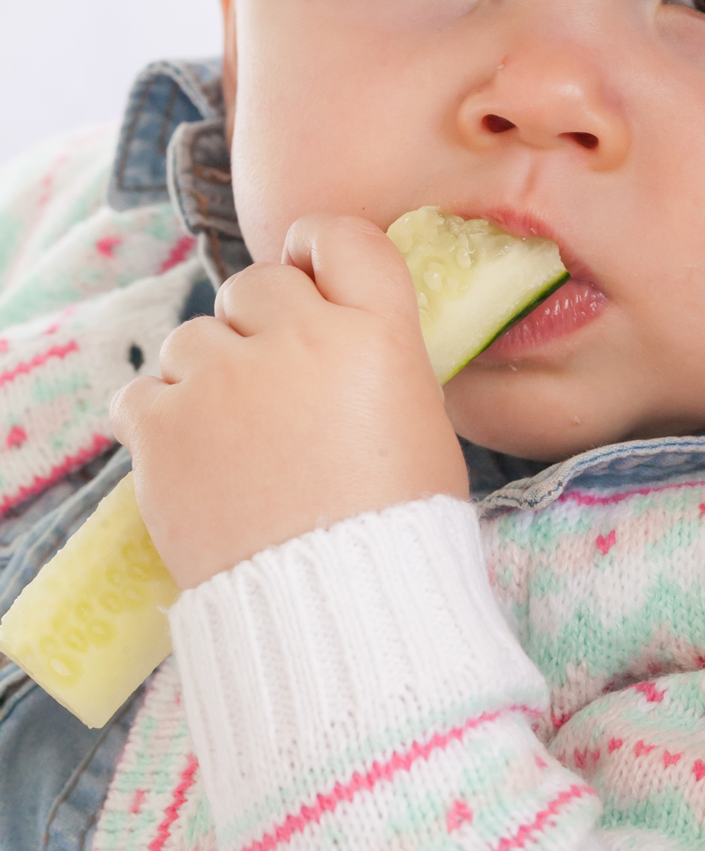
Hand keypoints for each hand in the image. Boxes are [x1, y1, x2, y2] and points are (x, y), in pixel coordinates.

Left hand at [109, 215, 468, 587]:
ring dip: (205, 375)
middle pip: (256, 284)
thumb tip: (334, 328)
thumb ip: (374, 353)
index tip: (308, 276)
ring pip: (191, 337)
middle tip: (271, 387)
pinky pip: (140, 391)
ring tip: (230, 438)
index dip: (317, 250)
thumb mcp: (419, 419)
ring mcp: (226, 381)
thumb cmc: (398, 527)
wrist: (339, 614)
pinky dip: (158, 418)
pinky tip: (188, 455)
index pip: (341, 236)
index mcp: (377, 333)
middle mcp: (300, 340)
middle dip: (259, 325)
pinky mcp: (164, 428)